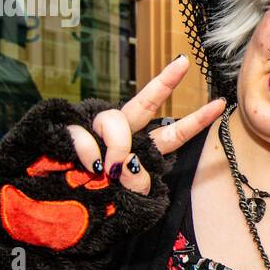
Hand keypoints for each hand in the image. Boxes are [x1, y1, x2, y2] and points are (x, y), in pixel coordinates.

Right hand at [69, 54, 225, 195]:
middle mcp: (120, 134)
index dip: (196, 120)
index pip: (172, 134)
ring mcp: (94, 130)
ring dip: (118, 146)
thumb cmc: (90, 203)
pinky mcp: (69, 129)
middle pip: (145, 104)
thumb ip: (137, 184)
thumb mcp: (124, 201)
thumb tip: (131, 168)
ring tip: (108, 171)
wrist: (48, 206)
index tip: (221, 103)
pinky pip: (86, 135)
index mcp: (140, 150)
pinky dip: (90, 154)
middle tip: (184, 63)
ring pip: (116, 121)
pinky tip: (89, 167)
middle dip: (165, 81)